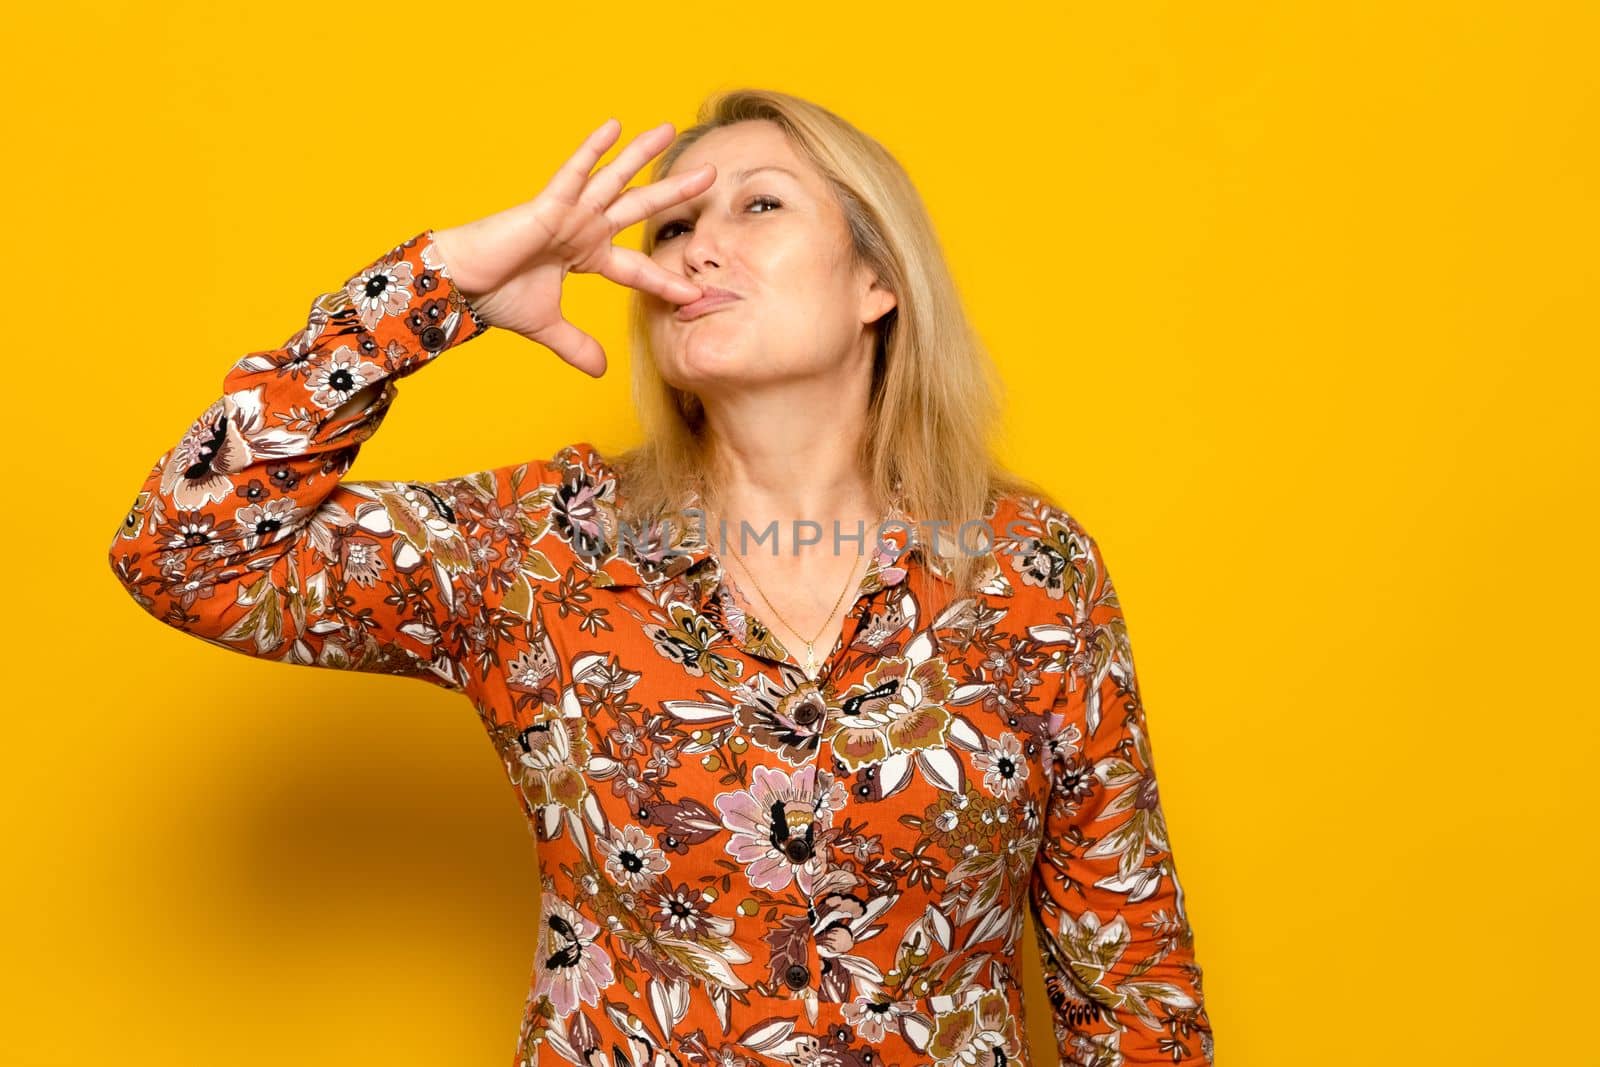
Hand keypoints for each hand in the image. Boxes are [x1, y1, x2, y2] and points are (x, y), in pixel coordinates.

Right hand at [431, 118, 712, 376]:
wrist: (462, 287)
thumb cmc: (497, 298)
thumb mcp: (548, 327)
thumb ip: (577, 346)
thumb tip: (601, 372)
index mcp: (587, 255)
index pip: (638, 267)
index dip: (665, 279)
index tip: (696, 291)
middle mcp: (583, 228)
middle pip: (640, 208)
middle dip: (675, 194)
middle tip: (711, 176)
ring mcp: (568, 213)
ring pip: (615, 179)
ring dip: (642, 154)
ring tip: (671, 129)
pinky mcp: (548, 204)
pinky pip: (574, 172)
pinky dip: (593, 149)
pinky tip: (615, 126)